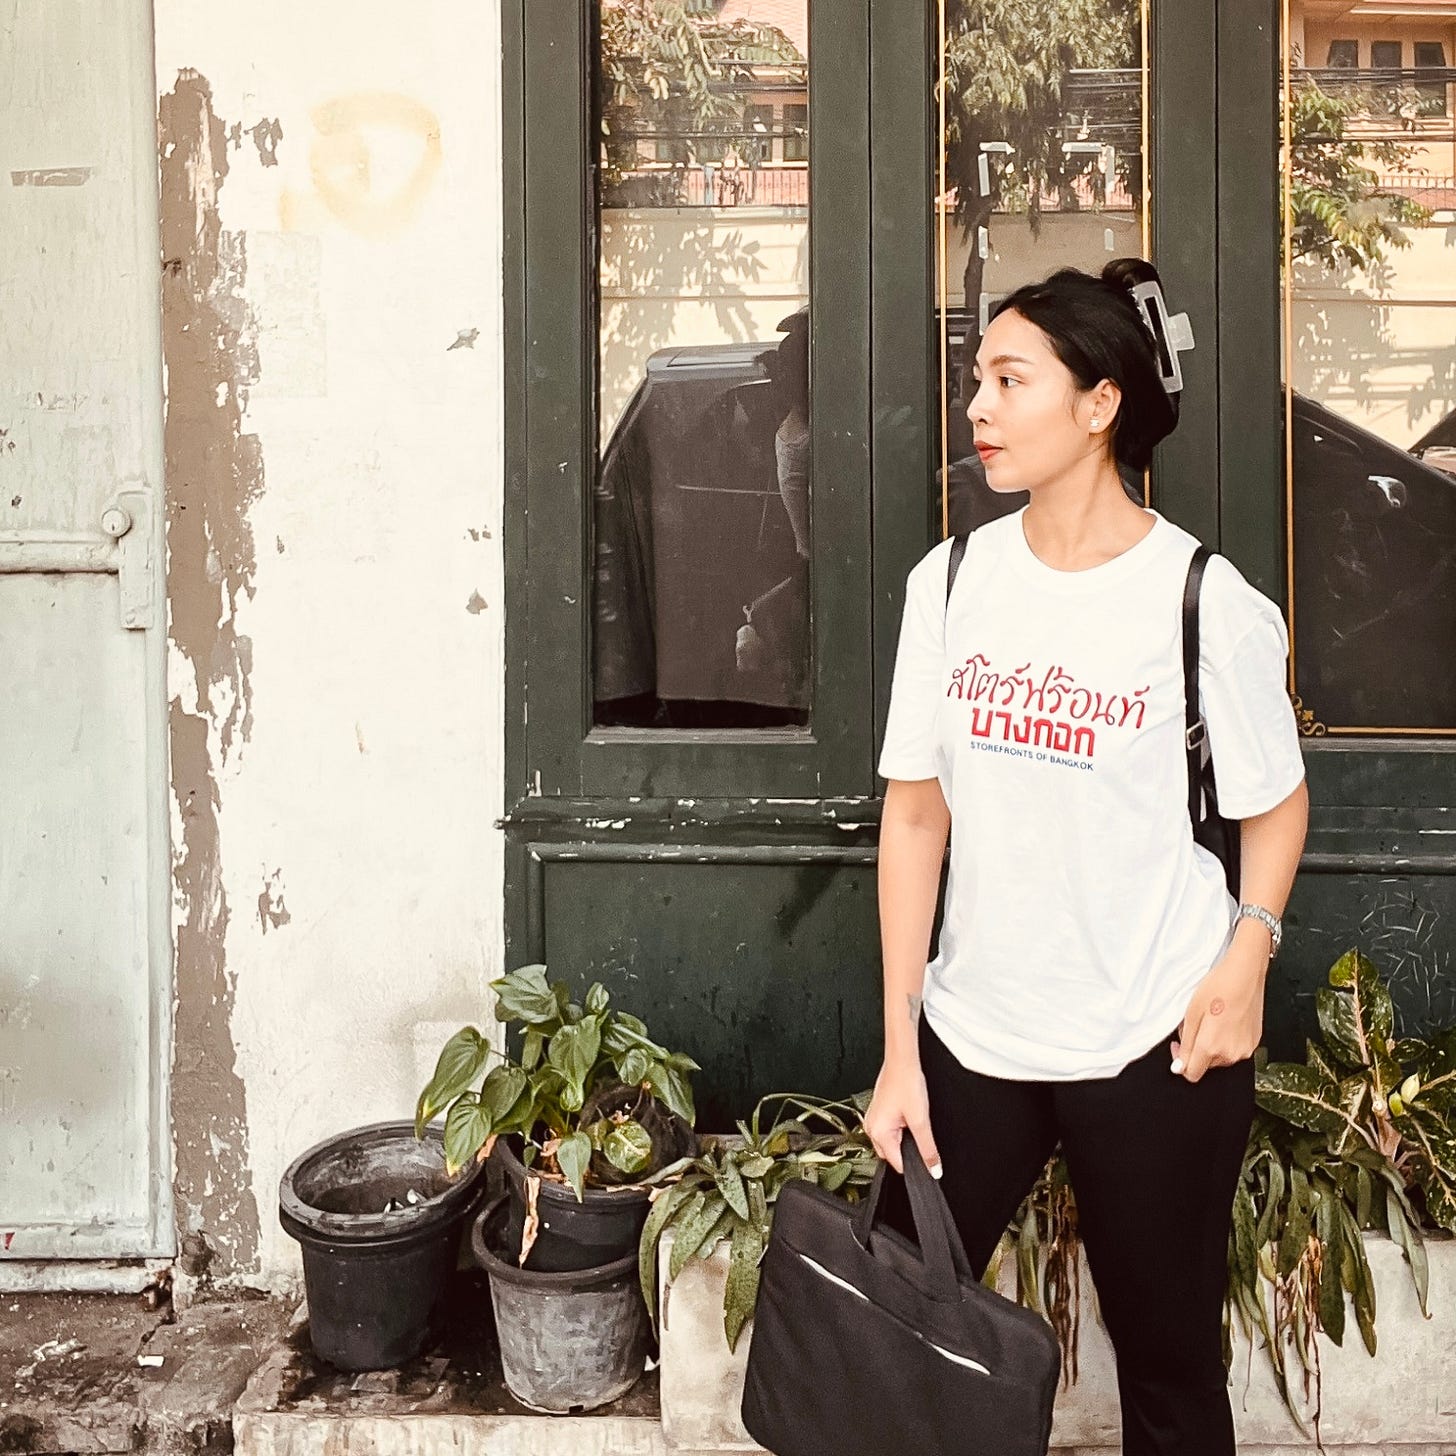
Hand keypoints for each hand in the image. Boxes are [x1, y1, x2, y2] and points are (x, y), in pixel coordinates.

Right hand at [863, 1054, 941, 1177]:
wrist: (902, 1061)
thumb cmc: (907, 1083)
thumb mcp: (921, 1120)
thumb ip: (928, 1148)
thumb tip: (934, 1168)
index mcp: (878, 1133)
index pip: (898, 1164)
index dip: (915, 1162)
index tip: (926, 1155)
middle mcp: (871, 1128)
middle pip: (893, 1155)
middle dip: (908, 1148)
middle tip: (917, 1128)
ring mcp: (873, 1120)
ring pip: (892, 1142)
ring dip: (904, 1137)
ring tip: (911, 1117)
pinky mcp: (878, 1113)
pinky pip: (889, 1130)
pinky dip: (900, 1128)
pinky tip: (907, 1113)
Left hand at [1171, 942, 1266, 1082]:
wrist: (1245, 973)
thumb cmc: (1218, 987)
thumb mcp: (1191, 1013)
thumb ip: (1186, 1044)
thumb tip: (1180, 1067)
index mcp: (1212, 1048)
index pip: (1192, 1074)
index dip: (1180, 1062)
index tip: (1178, 1044)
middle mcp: (1231, 1054)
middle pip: (1206, 1064)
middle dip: (1196, 1048)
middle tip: (1195, 1023)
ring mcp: (1245, 1049)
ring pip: (1220, 1057)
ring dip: (1211, 1043)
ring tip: (1211, 1018)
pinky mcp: (1255, 1041)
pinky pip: (1233, 1048)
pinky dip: (1225, 1039)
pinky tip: (1224, 1019)